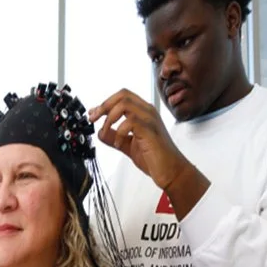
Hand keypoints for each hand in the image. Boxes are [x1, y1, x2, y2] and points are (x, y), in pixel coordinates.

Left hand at [92, 90, 208, 215]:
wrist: (172, 172)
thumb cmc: (156, 159)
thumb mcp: (128, 146)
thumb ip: (115, 137)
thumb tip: (100, 132)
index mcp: (144, 113)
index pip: (122, 96)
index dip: (105, 103)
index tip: (93, 114)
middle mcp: (148, 112)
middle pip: (122, 94)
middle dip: (104, 105)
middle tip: (94, 118)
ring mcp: (150, 120)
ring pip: (124, 104)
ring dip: (109, 117)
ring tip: (105, 131)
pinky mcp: (150, 131)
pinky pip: (129, 122)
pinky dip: (118, 132)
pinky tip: (118, 143)